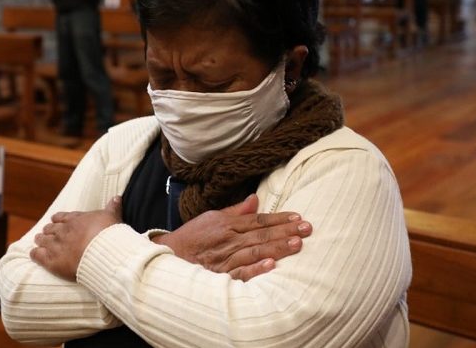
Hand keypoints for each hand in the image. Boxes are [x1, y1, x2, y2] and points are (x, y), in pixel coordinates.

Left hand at [31, 196, 123, 280]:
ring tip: (39, 241)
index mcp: (76, 220)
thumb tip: (117, 197)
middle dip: (48, 230)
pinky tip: (34, 254)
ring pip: (42, 240)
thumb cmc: (109, 234)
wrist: (103, 253)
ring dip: (41, 240)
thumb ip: (113, 207)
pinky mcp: (52, 260)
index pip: (62, 217)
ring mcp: (56, 245)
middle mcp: (63, 230)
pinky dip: (35, 254)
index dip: (58, 219)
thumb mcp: (112, 217)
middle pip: (50, 228)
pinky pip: (37, 255)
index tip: (56, 220)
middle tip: (47, 233)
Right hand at [152, 194, 312, 281]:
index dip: (279, 218)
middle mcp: (228, 240)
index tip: (299, 218)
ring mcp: (225, 258)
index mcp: (227, 225)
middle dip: (286, 231)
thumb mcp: (211, 217)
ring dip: (276, 247)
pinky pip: (240, 273)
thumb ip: (236, 211)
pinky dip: (255, 269)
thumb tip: (255, 200)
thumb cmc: (192, 237)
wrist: (168, 256)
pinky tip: (271, 265)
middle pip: (261, 234)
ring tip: (296, 244)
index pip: (258, 220)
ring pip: (255, 251)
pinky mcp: (221, 276)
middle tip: (307, 229)